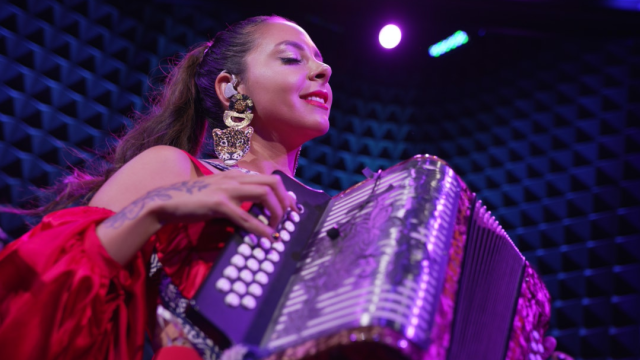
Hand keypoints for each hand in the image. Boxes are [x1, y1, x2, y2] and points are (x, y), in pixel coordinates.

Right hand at [101, 170, 296, 239]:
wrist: (165, 201)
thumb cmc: (191, 200)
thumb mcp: (217, 192)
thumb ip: (235, 198)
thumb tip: (254, 213)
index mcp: (235, 175)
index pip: (268, 178)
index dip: (284, 193)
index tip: (290, 208)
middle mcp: (234, 178)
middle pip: (272, 182)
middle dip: (285, 201)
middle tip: (288, 218)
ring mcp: (226, 190)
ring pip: (264, 194)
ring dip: (276, 212)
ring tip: (276, 228)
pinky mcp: (218, 204)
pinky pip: (246, 217)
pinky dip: (260, 228)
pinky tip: (266, 237)